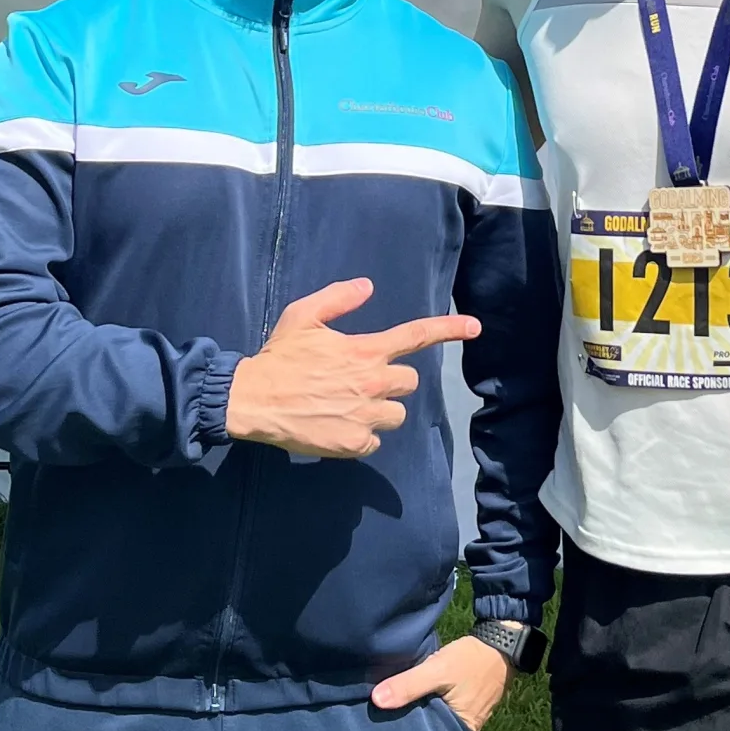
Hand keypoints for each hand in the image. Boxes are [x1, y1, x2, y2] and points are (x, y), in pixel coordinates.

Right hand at [225, 277, 478, 459]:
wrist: (254, 400)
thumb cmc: (279, 356)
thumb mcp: (303, 316)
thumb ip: (338, 299)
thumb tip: (367, 286)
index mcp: (365, 350)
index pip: (415, 336)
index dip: (448, 330)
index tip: (475, 327)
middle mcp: (372, 382)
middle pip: (409, 382)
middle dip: (390, 381)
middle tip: (359, 380)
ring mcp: (365, 415)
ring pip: (396, 415)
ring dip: (380, 410)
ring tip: (348, 405)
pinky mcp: (354, 443)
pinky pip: (376, 440)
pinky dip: (362, 435)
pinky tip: (338, 425)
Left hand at [372, 632, 512, 730]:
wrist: (500, 643)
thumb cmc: (471, 660)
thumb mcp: (438, 669)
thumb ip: (409, 684)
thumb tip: (376, 701)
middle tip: (376, 726)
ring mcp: (462, 719)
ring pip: (432, 723)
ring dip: (415, 718)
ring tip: (386, 716)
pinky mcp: (460, 706)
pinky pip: (438, 712)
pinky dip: (425, 708)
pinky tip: (407, 702)